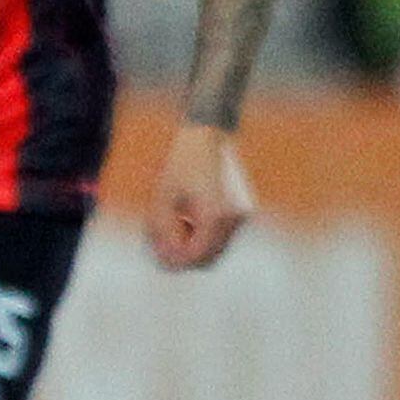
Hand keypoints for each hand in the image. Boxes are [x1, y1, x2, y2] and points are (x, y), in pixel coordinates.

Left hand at [147, 121, 252, 270]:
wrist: (206, 138)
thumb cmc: (180, 164)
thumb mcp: (162, 199)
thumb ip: (162, 231)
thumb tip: (165, 257)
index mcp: (214, 216)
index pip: (197, 255)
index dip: (177, 261)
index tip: (159, 257)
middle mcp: (232, 219)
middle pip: (209, 257)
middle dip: (185, 257)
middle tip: (164, 245)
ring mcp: (240, 216)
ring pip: (217, 248)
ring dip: (195, 247)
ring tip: (175, 226)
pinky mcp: (240, 212)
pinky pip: (221, 236)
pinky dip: (204, 237)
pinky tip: (188, 220)